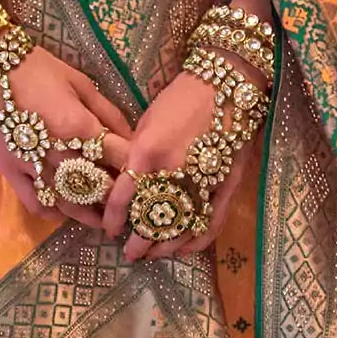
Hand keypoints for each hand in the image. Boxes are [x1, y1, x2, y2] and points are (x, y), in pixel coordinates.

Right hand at [0, 41, 131, 225]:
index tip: (144, 174)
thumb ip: (107, 111)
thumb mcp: (79, 82)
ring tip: (104, 219)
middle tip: (128, 203)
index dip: (135, 167)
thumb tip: (131, 136)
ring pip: (71, 203)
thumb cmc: (38, 69)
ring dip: (90, 214)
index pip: (118, 156)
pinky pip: (38, 204)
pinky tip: (65, 211)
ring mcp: (35, 168)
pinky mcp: (14, 175)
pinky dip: (55, 211)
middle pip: (98, 186)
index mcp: (79, 127)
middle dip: (116, 196)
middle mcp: (60, 153)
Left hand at [104, 0, 272, 258]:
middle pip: (150, 223)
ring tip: (154, 253)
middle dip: (138, 244)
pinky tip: (183, 250)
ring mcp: (201, 183)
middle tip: (131, 252)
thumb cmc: (180, 99)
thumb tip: (122, 188)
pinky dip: (194, 243)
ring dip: (164, 248)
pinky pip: (208, 226)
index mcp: (146, 153)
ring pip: (179, 231)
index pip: (121, 200)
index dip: (113, 221)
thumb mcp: (146, 124)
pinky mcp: (223, 187)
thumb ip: (134, 158)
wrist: (226, 83)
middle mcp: (171, 173)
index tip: (110, 231)